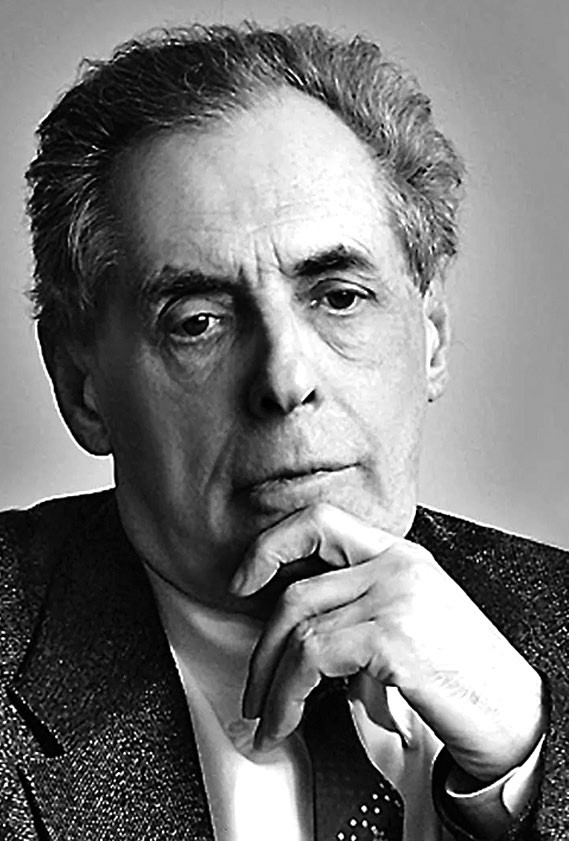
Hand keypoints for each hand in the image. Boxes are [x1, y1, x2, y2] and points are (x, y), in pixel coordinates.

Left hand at [231, 503, 544, 781]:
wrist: (512, 714)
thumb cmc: (463, 674)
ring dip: (271, 683)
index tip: (245, 579)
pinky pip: (312, 659)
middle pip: (297, 586)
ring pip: (298, 628)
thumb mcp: (411, 619)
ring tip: (269, 717)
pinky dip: (288, 696)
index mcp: (399, 554)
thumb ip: (361, 608)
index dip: (272, 545)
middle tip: (252, 683)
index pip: (321, 522)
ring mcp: (394, 597)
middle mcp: (395, 566)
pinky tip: (288, 720)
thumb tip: (296, 634)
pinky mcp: (391, 637)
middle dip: (261, 644)